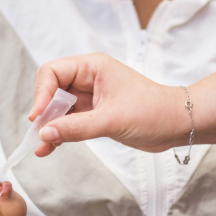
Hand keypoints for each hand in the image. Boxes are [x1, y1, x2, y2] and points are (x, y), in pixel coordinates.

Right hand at [31, 53, 187, 155]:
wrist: (178, 125)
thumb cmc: (153, 112)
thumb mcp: (112, 120)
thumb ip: (76, 127)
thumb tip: (44, 133)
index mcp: (93, 67)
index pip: (53, 72)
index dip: (41, 94)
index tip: (37, 117)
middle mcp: (89, 79)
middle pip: (52, 89)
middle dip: (43, 111)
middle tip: (39, 133)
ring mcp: (91, 97)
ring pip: (59, 108)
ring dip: (49, 126)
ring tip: (40, 147)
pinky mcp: (95, 114)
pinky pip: (69, 122)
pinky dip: (59, 133)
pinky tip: (49, 148)